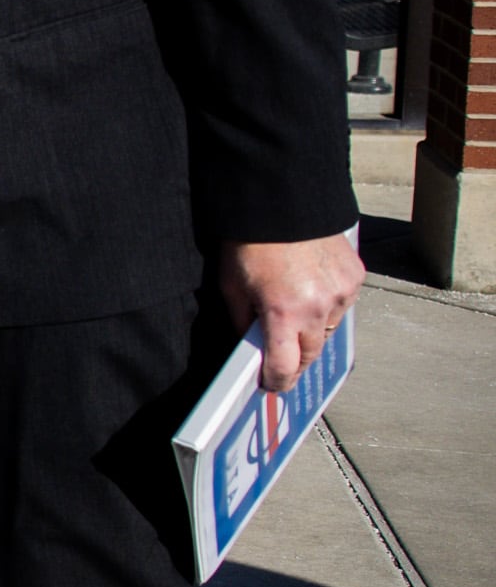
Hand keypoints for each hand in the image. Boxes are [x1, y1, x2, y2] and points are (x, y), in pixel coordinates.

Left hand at [218, 234, 362, 392]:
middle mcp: (317, 308)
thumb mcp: (232, 286)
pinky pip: (342, 305)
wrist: (283, 201)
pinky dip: (328, 306)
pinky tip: (311, 292)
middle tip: (282, 361)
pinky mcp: (355, 277)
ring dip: (313, 332)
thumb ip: (242, 321)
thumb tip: (251, 345)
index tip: (271, 385)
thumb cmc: (249, 244)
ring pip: (328, 330)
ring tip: (295, 320)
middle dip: (295, 360)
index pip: (285, 367)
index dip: (277, 381)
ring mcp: (341, 294)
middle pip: (311, 354)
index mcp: (283, 314)